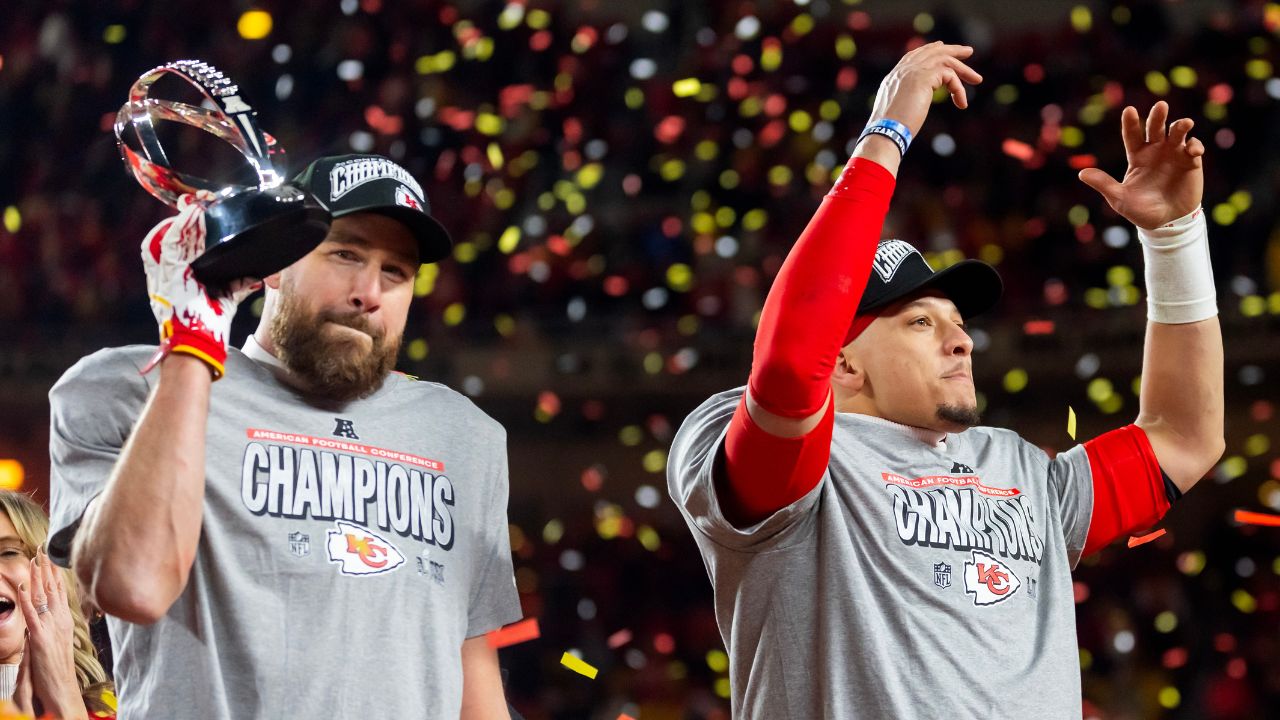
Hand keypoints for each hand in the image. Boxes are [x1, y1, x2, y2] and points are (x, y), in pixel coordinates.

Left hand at [10, 549, 85, 719]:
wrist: (63, 690)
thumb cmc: (58, 671)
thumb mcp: (56, 645)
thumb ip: (50, 629)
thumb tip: (41, 619)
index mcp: (66, 622)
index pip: (60, 592)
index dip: (54, 574)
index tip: (51, 558)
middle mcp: (61, 621)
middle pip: (54, 589)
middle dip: (47, 568)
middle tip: (42, 549)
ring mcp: (52, 628)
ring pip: (44, 597)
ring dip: (37, 577)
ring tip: (34, 559)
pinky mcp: (40, 638)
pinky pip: (32, 614)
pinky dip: (27, 599)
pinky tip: (22, 587)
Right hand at [140, 192, 260, 378]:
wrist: (197, 343)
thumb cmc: (209, 326)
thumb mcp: (225, 300)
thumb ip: (237, 286)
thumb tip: (257, 278)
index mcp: (180, 277)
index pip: (180, 244)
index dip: (188, 227)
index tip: (201, 212)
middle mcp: (169, 272)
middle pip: (176, 235)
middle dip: (188, 215)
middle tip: (201, 200)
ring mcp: (166, 272)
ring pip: (172, 235)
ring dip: (186, 217)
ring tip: (199, 203)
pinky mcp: (166, 273)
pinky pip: (169, 243)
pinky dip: (181, 226)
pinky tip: (192, 213)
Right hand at [868, 41, 982, 138]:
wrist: (886, 132)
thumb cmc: (890, 130)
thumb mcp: (898, 111)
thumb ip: (906, 100)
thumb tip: (916, 102)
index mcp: (894, 77)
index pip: (914, 55)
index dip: (930, 50)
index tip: (944, 48)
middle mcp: (903, 70)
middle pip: (931, 51)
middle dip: (952, 50)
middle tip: (969, 51)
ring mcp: (912, 71)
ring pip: (944, 60)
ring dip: (963, 70)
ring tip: (977, 79)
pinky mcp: (924, 77)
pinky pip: (950, 76)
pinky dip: (959, 89)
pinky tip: (961, 103)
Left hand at [1078, 101, 1204, 228]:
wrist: (1166, 223)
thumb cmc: (1140, 211)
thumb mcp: (1119, 198)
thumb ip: (1104, 184)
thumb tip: (1081, 173)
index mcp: (1137, 156)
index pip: (1132, 135)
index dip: (1130, 123)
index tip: (1129, 110)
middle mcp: (1156, 151)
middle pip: (1156, 128)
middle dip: (1158, 116)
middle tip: (1161, 106)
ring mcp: (1174, 154)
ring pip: (1177, 133)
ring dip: (1181, 126)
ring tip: (1184, 124)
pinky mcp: (1191, 162)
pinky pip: (1193, 147)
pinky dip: (1194, 145)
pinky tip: (1192, 151)